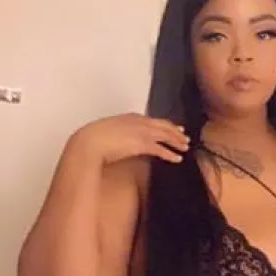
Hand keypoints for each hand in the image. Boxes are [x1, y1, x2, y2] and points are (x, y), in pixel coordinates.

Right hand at [70, 113, 189, 165]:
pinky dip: (171, 154)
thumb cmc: (93, 139)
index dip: (164, 124)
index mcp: (131, 117)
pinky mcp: (143, 144)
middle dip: (175, 131)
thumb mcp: (108, 131)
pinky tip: (177, 158)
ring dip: (177, 141)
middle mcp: (139, 122)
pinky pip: (162, 149)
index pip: (153, 120)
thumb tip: (120, 140)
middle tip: (184, 136)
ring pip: (166, 135)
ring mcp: (142, 132)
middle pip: (163, 125)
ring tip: (185, 147)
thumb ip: (118, 132)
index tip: (171, 127)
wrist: (90, 142)